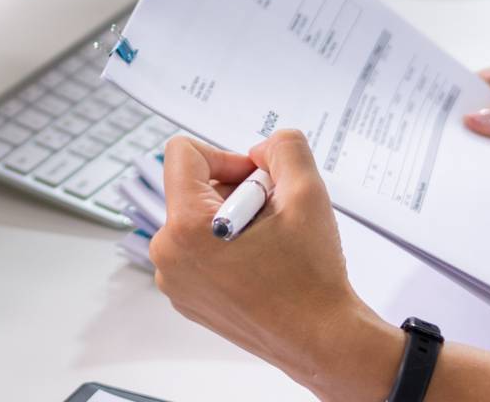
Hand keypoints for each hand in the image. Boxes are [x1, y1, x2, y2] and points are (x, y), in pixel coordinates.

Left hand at [147, 131, 401, 401]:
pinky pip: (197, 249)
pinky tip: (261, 264)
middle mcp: (168, 256)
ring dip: (231, 218)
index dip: (226, 156)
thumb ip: (283, 148)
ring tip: (268, 243)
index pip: (183, 154)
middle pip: (191, 187)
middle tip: (272, 216)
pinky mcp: (187, 297)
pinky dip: (226, 246)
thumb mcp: (307, 193)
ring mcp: (175, 281)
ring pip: (195, 218)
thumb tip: (261, 149)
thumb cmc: (312, 278)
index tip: (256, 180)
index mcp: (186, 228)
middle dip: (234, 191)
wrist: (321, 339)